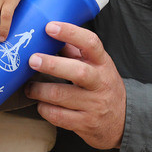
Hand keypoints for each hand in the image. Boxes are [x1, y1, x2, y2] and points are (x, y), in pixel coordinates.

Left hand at [24, 21, 125, 150]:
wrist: (123, 121)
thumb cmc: (103, 86)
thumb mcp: (96, 66)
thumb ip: (75, 51)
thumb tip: (50, 33)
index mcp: (102, 63)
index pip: (91, 43)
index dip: (70, 33)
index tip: (50, 27)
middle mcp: (100, 83)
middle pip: (78, 72)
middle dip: (52, 65)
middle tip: (32, 60)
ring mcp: (94, 105)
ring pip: (62, 96)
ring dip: (40, 90)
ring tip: (29, 87)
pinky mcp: (85, 123)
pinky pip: (59, 116)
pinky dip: (45, 109)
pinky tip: (41, 104)